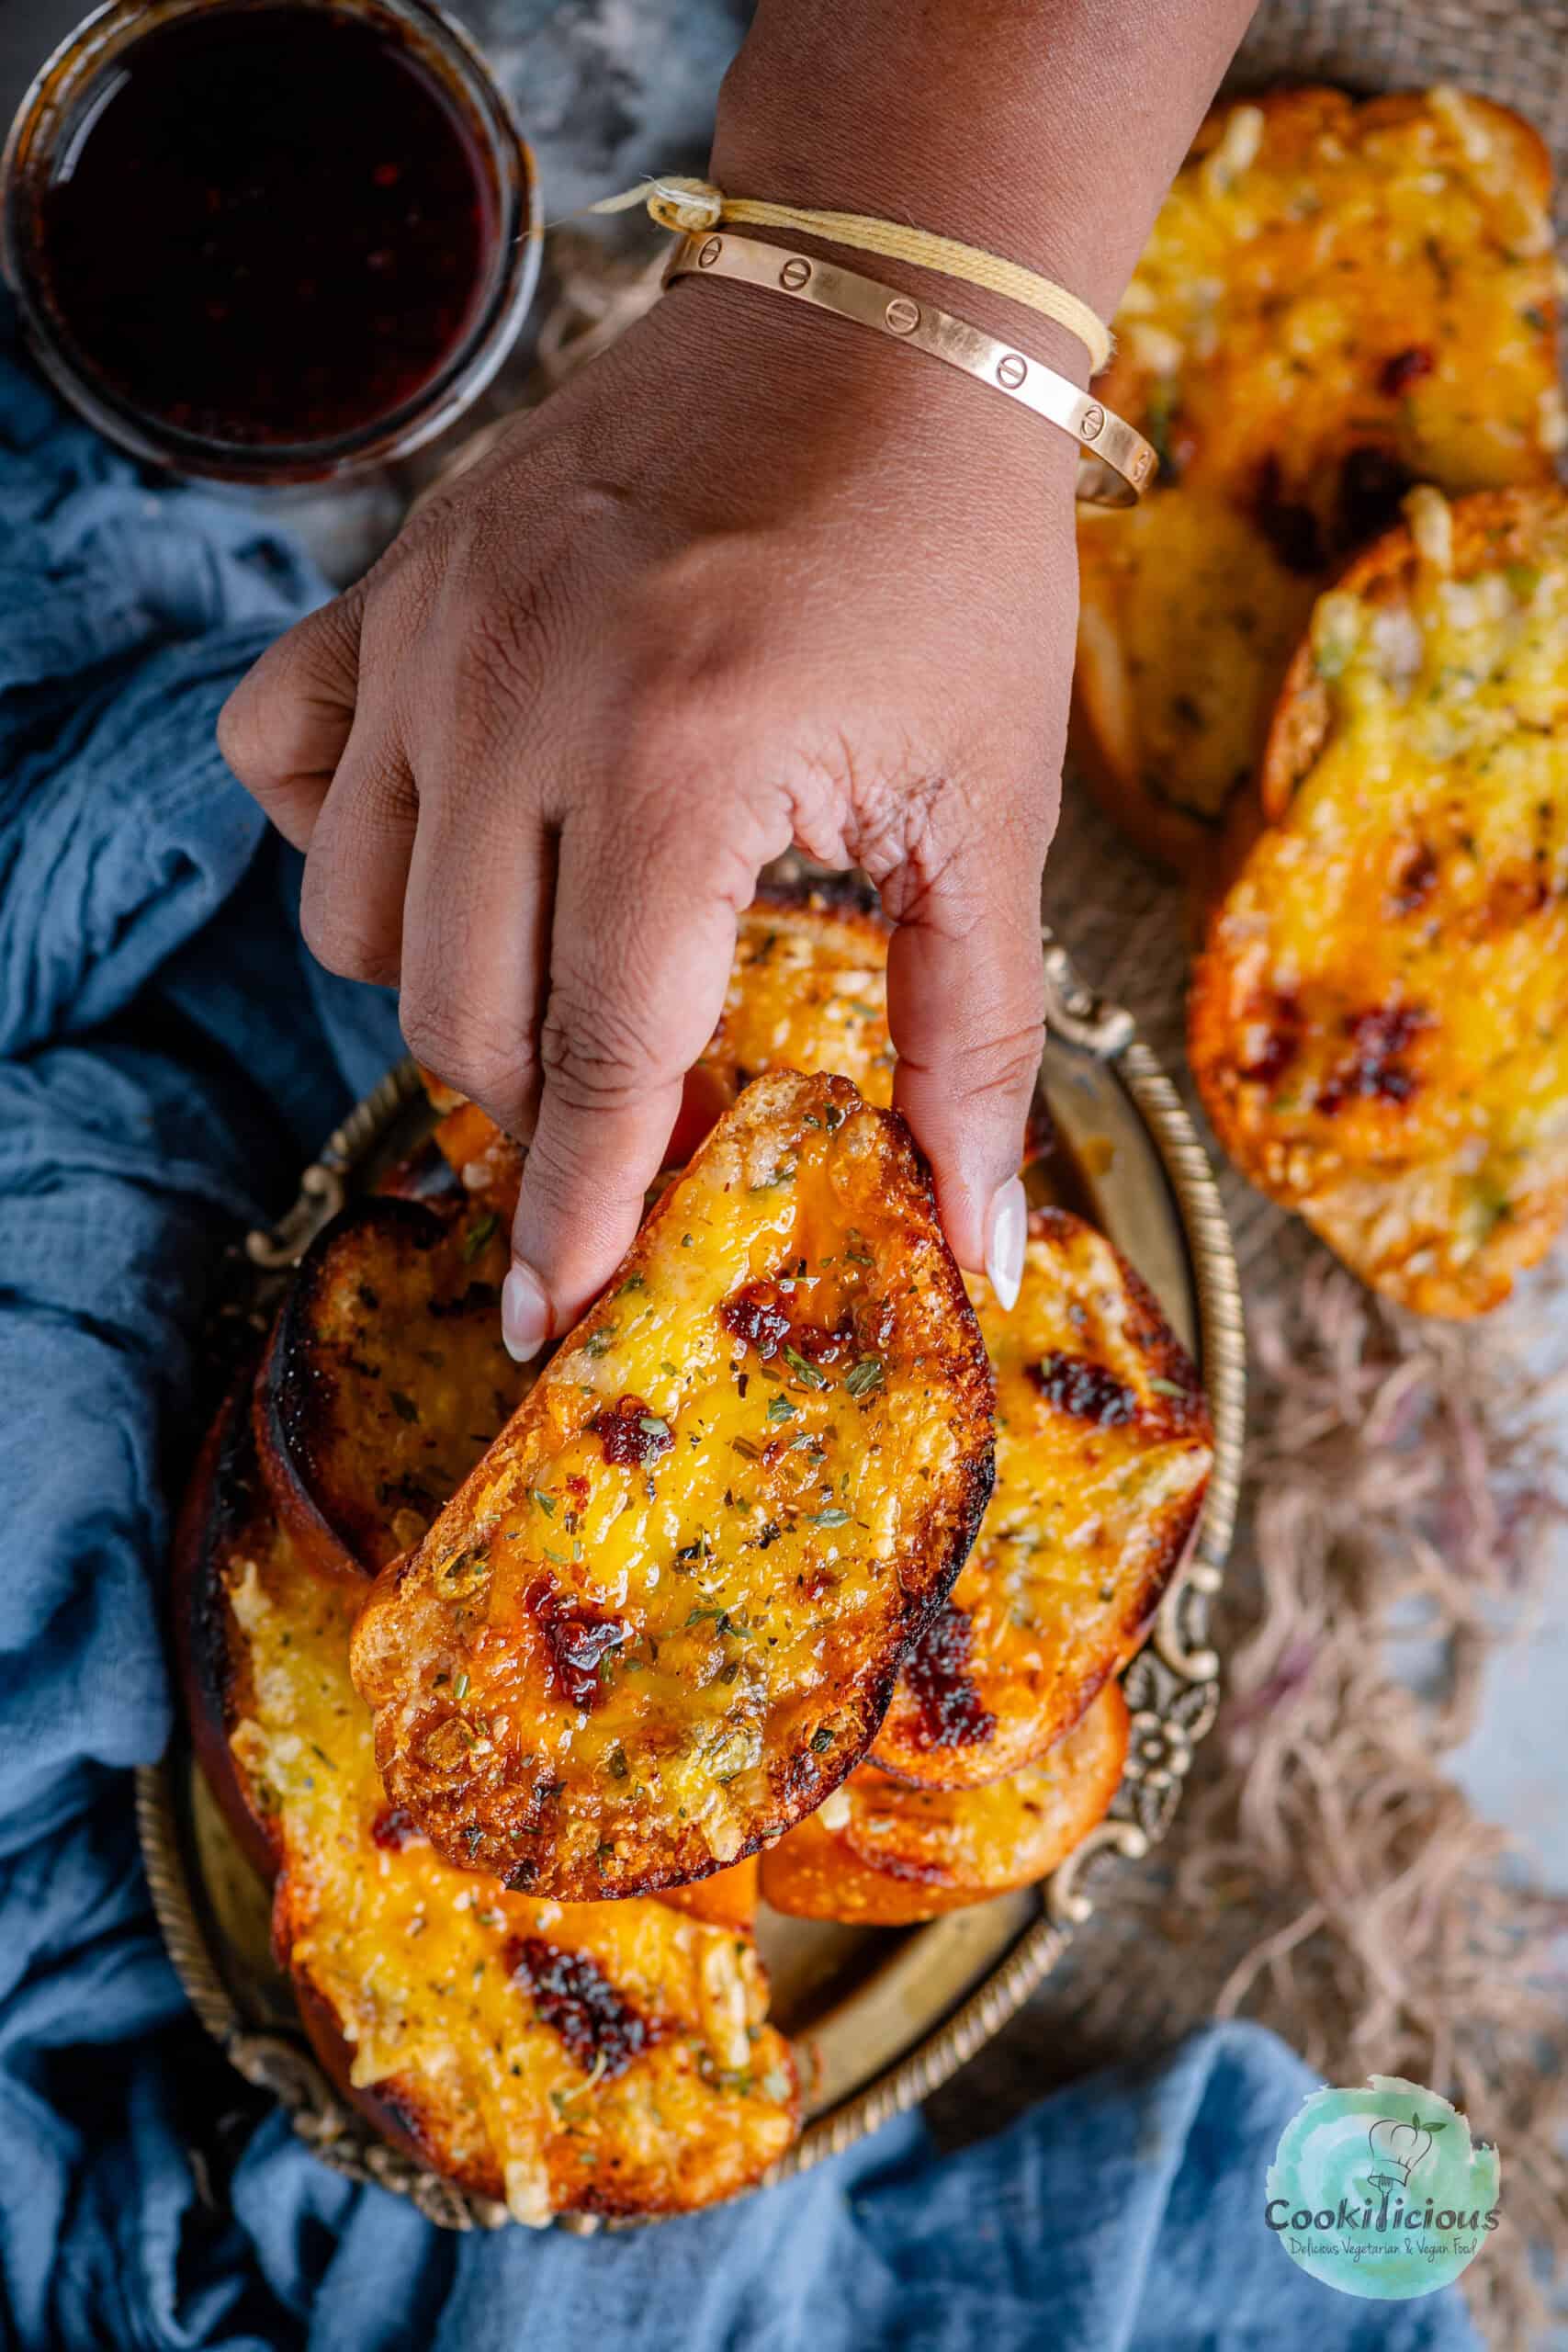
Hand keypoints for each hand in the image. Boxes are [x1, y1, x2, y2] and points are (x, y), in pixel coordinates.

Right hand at [218, 275, 1080, 1359]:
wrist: (881, 328)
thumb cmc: (954, 568)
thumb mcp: (993, 811)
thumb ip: (978, 1042)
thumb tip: (979, 1250)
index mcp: (681, 761)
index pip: (600, 1057)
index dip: (579, 1210)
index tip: (552, 1317)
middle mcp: (521, 694)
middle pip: (461, 1015)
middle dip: (545, 1107)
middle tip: (631, 1110)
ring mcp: (435, 629)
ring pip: (351, 920)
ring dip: (451, 991)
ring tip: (566, 970)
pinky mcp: (394, 582)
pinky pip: (280, 761)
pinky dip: (347, 837)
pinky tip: (461, 838)